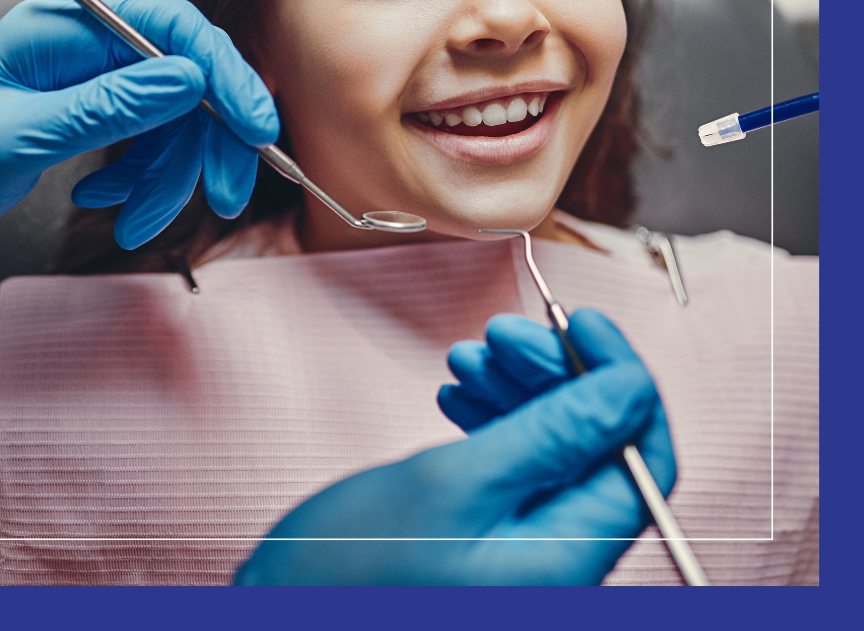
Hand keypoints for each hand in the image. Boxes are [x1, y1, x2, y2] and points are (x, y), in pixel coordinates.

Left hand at [0, 0, 277, 243]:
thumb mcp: (19, 133)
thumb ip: (106, 105)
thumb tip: (188, 79)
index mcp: (67, 30)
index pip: (172, 28)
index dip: (224, 72)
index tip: (256, 125)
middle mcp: (89, 47)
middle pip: (185, 80)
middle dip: (207, 142)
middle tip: (222, 196)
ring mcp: (95, 79)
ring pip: (171, 121)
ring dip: (168, 178)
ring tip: (136, 225)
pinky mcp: (97, 112)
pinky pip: (147, 144)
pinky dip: (140, 181)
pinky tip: (106, 205)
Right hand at [234, 309, 675, 584]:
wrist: (284, 609)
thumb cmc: (351, 572)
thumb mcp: (452, 485)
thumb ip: (549, 437)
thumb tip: (627, 389)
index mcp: (568, 557)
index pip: (640, 456)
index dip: (619, 378)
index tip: (581, 321)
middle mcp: (559, 558)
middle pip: (593, 442)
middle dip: (554, 373)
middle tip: (501, 331)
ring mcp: (524, 548)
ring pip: (552, 446)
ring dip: (518, 389)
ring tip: (468, 358)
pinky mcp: (491, 536)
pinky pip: (516, 464)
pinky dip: (493, 418)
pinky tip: (458, 394)